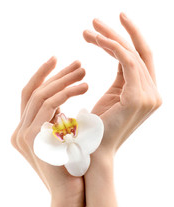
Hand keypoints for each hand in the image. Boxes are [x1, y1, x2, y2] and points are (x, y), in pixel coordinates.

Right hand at [11, 57, 87, 202]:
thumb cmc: (72, 164)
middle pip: (34, 91)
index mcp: (25, 129)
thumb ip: (55, 120)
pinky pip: (49, 106)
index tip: (59, 60)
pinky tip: (84, 87)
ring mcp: (24, 134)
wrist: (71, 193)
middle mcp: (20, 130)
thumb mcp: (62, 137)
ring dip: (64, 81)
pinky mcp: (33, 138)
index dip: (43, 75)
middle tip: (77, 63)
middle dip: (56, 74)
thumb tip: (62, 99)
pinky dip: (66, 93)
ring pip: (41, 95)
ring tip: (84, 72)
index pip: (31, 94)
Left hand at [83, 13, 161, 156]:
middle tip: (95, 20)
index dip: (127, 39)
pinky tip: (95, 39)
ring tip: (89, 28)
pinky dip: (112, 48)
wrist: (94, 150)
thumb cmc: (97, 125)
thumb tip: (120, 56)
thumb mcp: (111, 96)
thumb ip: (121, 78)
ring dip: (110, 38)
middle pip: (139, 53)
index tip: (106, 27)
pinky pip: (127, 63)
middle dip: (118, 33)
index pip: (140, 59)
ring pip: (132, 55)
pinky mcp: (139, 98)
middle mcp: (153, 93)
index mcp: (147, 93)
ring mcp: (149, 96)